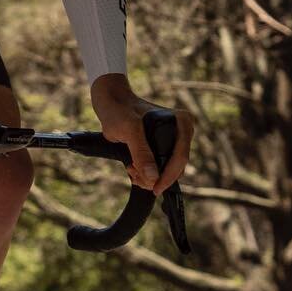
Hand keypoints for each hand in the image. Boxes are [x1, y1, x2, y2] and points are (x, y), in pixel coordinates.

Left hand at [90, 73, 193, 193]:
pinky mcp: (161, 146)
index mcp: (182, 123)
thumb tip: (154, 178)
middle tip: (136, 177)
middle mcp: (181, 131)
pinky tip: (133, 168)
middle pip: (176, 165)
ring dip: (149, 176)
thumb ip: (141, 152)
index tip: (155, 188)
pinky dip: (146, 173)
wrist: (109, 102)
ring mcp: (172, 140)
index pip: (181, 156)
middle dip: (156, 177)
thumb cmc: (119, 109)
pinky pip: (159, 166)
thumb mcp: (129, 130)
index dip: (168, 176)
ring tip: (131, 169)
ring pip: (167, 169)